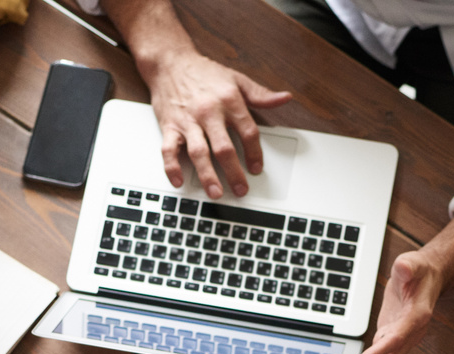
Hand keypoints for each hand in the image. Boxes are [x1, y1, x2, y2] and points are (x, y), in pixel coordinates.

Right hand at [147, 51, 290, 198]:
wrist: (170, 62)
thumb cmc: (204, 73)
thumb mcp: (237, 79)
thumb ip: (261, 94)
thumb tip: (285, 98)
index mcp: (229, 101)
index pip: (248, 132)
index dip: (255, 153)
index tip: (257, 169)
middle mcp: (208, 112)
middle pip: (224, 148)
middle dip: (234, 172)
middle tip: (241, 189)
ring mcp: (188, 121)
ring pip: (199, 153)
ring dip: (208, 175)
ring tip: (216, 193)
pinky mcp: (169, 126)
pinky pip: (168, 150)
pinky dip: (172, 167)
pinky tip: (179, 181)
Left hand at [353, 250, 442, 353]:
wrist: (429, 276)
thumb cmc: (421, 271)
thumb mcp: (413, 263)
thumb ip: (408, 267)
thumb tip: (403, 267)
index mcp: (418, 316)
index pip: (398, 338)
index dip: (381, 350)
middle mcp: (412, 330)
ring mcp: (403, 335)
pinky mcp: (394, 335)